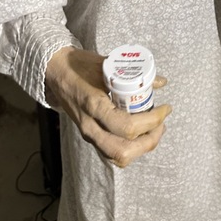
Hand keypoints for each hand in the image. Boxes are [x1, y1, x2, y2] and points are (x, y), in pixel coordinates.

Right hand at [44, 46, 171, 166]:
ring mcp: (87, 134)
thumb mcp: (107, 64)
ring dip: (140, 148)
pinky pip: (110, 153)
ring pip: (117, 157)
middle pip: (124, 150)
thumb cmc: (79, 65)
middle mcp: (90, 126)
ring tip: (154, 130)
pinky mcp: (88, 136)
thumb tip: (161, 81)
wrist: (54, 71)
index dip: (152, 121)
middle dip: (149, 141)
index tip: (166, 108)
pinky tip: (140, 135)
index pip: (128, 127)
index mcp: (94, 105)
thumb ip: (134, 73)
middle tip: (162, 123)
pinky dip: (129, 149)